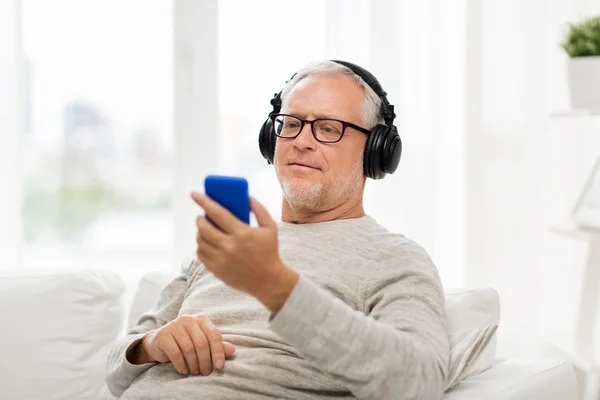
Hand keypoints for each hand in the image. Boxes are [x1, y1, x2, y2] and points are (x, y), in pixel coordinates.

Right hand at [139, 314, 234, 375]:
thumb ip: (217, 345)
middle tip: (205, 372)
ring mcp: (174, 325)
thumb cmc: (185, 342)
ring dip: (194, 364)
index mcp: (201, 319)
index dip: (218, 352)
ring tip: (195, 372)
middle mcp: (188, 319)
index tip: (220, 366)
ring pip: (189, 348)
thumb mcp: (202, 342)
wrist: (160, 342)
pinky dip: (181, 364)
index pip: (214, 335)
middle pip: (201, 343)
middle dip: (205, 360)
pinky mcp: (163, 334)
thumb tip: (232, 350)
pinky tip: (184, 370)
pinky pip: (175, 352)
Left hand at [191, 193, 297, 312]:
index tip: (194, 194)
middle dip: (200, 219)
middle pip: (204, 228)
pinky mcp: (216, 270)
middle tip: (203, 216)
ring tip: (205, 229)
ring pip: (200, 241)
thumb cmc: (269, 251)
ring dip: (200, 232)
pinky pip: (200, 254)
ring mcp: (221, 259)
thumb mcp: (270, 227)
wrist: (268, 280)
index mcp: (242, 233)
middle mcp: (229, 246)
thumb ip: (259, 209)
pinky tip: (206, 242)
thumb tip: (246, 196)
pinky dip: (201, 245)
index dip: (204, 202)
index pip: (218, 213)